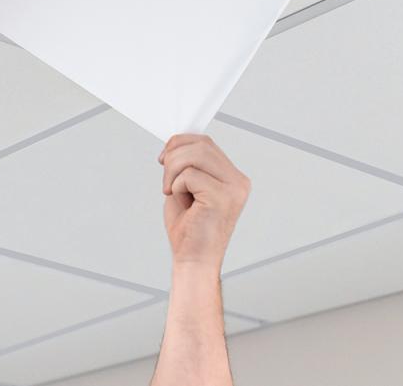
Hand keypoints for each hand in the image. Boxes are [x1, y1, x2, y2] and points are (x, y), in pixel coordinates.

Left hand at [159, 133, 249, 270]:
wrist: (193, 260)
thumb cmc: (189, 230)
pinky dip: (177, 187)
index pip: (206, 143)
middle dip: (173, 157)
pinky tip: (184, 204)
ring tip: (173, 192)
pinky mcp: (222, 198)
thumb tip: (176, 142)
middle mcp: (238, 181)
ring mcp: (233, 189)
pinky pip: (189, 175)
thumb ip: (188, 164)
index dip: (180, 143)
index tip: (164, 157)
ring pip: (195, 154)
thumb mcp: (187, 188)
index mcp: (232, 177)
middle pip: (201, 144)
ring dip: (173, 172)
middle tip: (166, 180)